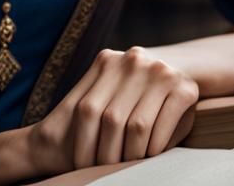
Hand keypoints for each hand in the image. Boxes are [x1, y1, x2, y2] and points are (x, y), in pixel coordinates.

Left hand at [27, 46, 199, 176]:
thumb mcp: (112, 88)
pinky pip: (163, 126)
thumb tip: (49, 143)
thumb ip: (95, 104)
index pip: (87, 110)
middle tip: (106, 172)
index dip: (83, 145)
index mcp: (108, 61)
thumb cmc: (137, 91)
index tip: (81, 166)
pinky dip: (154, 148)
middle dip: (107, 155)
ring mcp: (160, 71)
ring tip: (127, 165)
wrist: (184, 64)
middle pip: (111, 120)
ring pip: (137, 126)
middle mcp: (133, 60)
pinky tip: (150, 154)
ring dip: (131, 155)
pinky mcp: (183, 87)